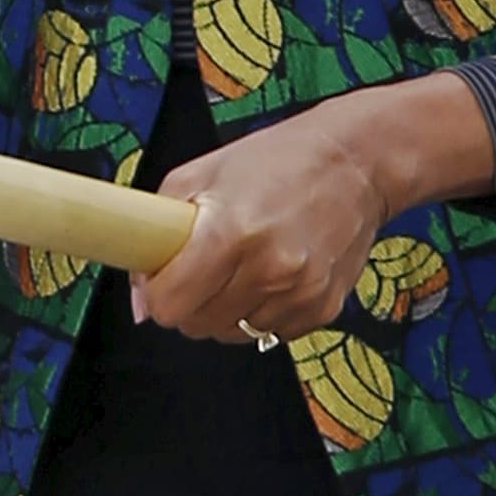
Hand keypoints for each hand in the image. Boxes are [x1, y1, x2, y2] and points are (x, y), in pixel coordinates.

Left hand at [134, 100, 395, 343]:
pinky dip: (261, 314)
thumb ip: (157, 232)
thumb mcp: (199, 175)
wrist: (355, 163)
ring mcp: (301, 292)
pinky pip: (272, 333)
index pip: (171, 303)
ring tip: (237, 269)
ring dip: (225, 311)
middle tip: (198, 271)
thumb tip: (141, 303)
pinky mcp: (324, 307)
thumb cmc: (273, 161)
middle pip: (198, 325)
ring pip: (234, 334)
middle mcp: (269, 269)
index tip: (161, 279)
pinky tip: (269, 277)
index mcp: (230, 232)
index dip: (157, 294)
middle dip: (187, 303)